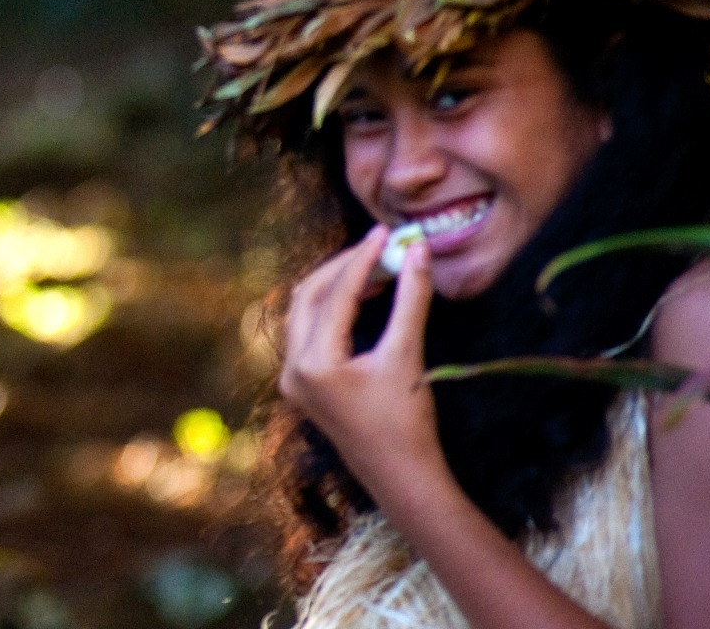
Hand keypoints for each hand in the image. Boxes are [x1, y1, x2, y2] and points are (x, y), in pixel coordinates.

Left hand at [280, 224, 444, 481]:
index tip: (387, 234)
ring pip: (305, 312)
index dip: (363, 259)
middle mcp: (292, 369)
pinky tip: (365, 296)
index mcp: (314, 364)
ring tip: (377, 267)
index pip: (335, 294)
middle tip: (380, 247)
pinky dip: (333, 308)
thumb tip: (418, 251)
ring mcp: (292, 378)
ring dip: (337, 286)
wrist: (399, 475)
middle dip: (344, 268)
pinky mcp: (301, 384)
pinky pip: (309, 331)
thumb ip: (411, 300)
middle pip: (309, 296)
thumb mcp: (408, 356)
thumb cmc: (406, 421)